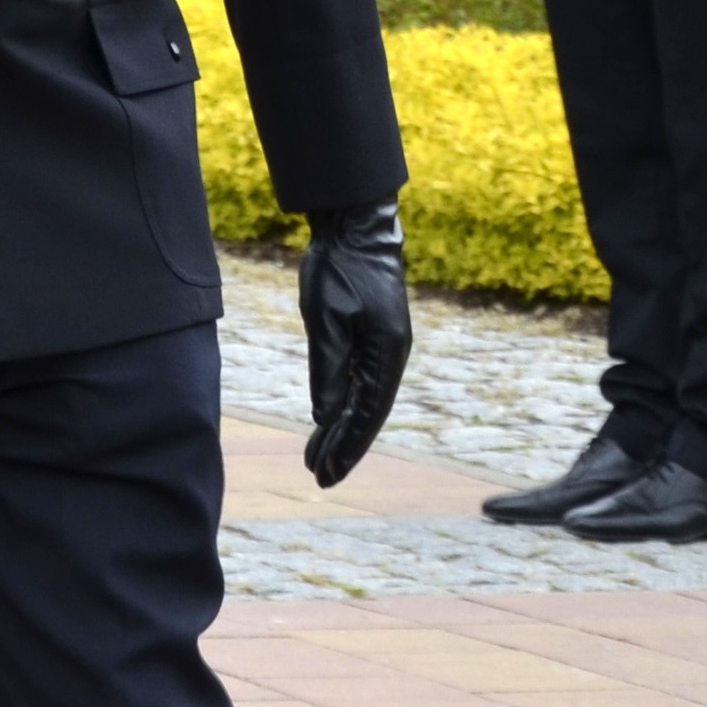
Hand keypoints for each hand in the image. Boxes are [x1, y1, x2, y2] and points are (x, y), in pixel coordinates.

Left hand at [298, 203, 411, 487]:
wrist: (356, 227)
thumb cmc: (341, 268)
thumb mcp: (326, 318)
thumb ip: (328, 367)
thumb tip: (326, 415)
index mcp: (386, 353)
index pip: (367, 414)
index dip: (348, 447)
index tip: (327, 474)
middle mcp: (390, 356)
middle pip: (366, 414)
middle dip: (344, 448)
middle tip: (320, 478)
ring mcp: (383, 348)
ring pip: (361, 401)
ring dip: (340, 431)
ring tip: (316, 460)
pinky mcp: (371, 339)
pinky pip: (357, 382)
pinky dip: (341, 405)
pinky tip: (327, 421)